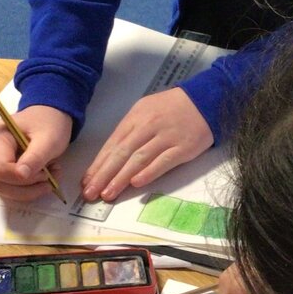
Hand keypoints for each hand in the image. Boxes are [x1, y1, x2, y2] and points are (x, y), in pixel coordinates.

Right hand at [0, 105, 71, 201]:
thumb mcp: (49, 139)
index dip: (23, 178)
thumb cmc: (49, 123)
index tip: (47, 173)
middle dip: (26, 187)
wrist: (49, 116)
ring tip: (48, 177)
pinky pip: (6, 187)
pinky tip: (40, 178)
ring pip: (1, 188)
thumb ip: (35, 157)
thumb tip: (21, 175)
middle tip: (50, 177)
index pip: (0, 169)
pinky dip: (25, 189)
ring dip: (27, 190)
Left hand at [81, 88, 212, 201]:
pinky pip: (163, 161)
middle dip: (103, 175)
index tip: (86, 181)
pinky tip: (136, 183)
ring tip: (108, 193)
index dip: (98, 164)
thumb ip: (130, 131)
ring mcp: (166, 137)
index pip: (112, 144)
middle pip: (121, 153)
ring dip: (121, 178)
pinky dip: (149, 172)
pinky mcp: (183, 148)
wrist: (206, 100)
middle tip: (90, 193)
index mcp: (135, 117)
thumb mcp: (146, 110)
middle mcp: (147, 126)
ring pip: (139, 159)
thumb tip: (111, 157)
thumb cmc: (172, 108)